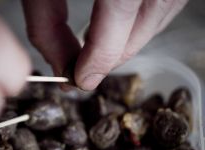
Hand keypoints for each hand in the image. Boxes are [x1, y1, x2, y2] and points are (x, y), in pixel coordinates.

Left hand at [22, 0, 187, 89]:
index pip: (120, 16)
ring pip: (154, 23)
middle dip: (111, 57)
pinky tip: (118, 28)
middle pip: (140, 28)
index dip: (100, 57)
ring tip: (99, 48)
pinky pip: (161, 11)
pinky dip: (137, 27)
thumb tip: (61, 65)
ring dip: (124, 44)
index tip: (81, 79)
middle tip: (86, 68)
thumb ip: (47, 24)